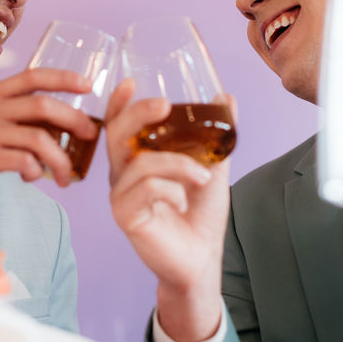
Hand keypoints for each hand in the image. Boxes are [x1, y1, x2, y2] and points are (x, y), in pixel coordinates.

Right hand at [0, 68, 98, 196]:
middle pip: (42, 105)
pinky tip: (32, 177)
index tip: (88, 85)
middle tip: (89, 134)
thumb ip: (15, 115)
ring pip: (38, 138)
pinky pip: (23, 161)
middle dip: (74, 119)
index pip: (32, 76)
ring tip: (65, 176)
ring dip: (60, 159)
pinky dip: (36, 171)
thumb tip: (61, 123)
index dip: (63, 78)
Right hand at [105, 78, 232, 341]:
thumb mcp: (212, 167)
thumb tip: (226, 97)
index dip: (118, 103)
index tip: (131, 82)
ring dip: (177, 163)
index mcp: (136, 159)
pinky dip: (171, 189)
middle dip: (139, 114)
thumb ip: (215, 135)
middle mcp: (122, 174)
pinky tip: (184, 201)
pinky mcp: (125, 215)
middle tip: (165, 105)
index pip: (118, 125)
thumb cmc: (200, 215)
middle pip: (117, 134)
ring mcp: (120, 195)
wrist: (202, 259)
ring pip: (139, 162)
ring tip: (203, 176)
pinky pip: (145, 189)